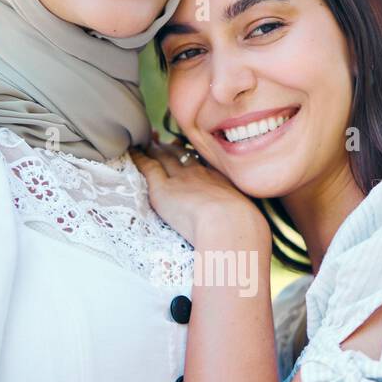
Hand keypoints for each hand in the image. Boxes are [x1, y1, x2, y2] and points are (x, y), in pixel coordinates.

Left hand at [131, 140, 267, 247]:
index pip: (202, 163)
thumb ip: (245, 224)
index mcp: (219, 180)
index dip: (192, 155)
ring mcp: (180, 178)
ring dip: (155, 149)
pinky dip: (138, 159)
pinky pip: (147, 167)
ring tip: (146, 143)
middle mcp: (199, 174)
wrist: (229, 224)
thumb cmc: (241, 230)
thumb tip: (251, 241)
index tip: (186, 149)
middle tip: (162, 139)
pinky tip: (131, 152)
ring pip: (164, 157)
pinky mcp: (162, 188)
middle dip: (172, 146)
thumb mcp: (247, 221)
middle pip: (181, 155)